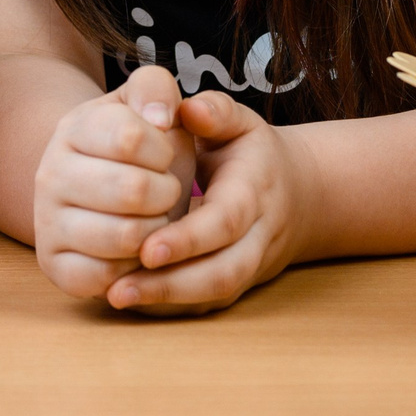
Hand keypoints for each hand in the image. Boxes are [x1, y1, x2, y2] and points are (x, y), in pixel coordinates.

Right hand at [31, 65, 196, 302]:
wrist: (97, 187)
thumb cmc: (135, 148)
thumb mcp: (145, 105)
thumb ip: (156, 89)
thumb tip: (160, 118)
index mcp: (73, 128)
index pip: (130, 138)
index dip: (163, 151)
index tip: (162, 155)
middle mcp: (49, 174)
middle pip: (133, 190)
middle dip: (166, 193)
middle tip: (164, 191)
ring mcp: (46, 222)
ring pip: (125, 238)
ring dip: (156, 232)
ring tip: (152, 219)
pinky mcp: (54, 266)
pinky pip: (107, 278)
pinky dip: (132, 269)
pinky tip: (133, 250)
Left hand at [107, 89, 304, 314]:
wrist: (299, 195)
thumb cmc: (254, 153)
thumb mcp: (240, 122)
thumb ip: (215, 110)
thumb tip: (189, 109)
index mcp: (254, 193)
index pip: (225, 223)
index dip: (188, 239)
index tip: (147, 248)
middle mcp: (258, 237)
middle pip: (223, 272)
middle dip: (172, 284)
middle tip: (119, 287)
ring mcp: (250, 266)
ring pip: (215, 294)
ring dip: (167, 301)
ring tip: (115, 296)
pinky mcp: (238, 284)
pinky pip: (207, 305)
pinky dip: (170, 306)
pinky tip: (130, 300)